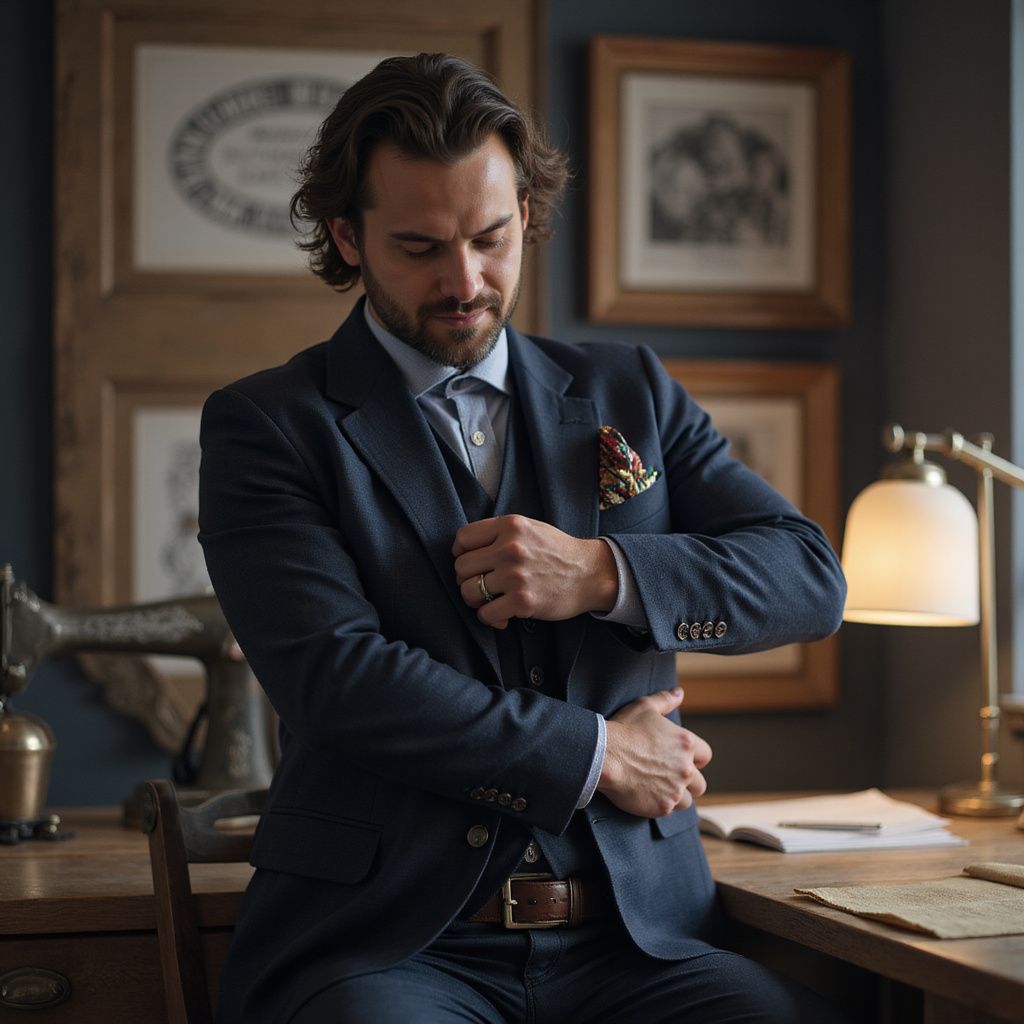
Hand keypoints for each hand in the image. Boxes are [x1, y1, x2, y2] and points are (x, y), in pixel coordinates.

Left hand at [452, 515, 617, 628]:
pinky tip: (501, 615)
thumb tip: (463, 549)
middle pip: (461, 567)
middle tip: (480, 584)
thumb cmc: (557, 552)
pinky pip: (486, 614)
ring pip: (468, 591)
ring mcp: (516, 575)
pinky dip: (489, 618)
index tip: (470, 562)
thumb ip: (499, 532)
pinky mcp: (523, 601)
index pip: (463, 537)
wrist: (590, 574)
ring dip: (475, 600)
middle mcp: (510, 548)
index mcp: (510, 525)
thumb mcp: (530, 528)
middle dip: (466, 578)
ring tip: (489, 600)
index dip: (460, 553)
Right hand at [597, 687, 710, 817]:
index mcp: (686, 744)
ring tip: (658, 789)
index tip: (680, 759)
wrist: (604, 755)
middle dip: (688, 782)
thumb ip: (665, 700)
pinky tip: (646, 795)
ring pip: (687, 800)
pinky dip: (660, 804)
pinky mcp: (663, 806)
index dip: (694, 758)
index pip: (705, 756)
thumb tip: (679, 693)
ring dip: (676, 796)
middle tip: (669, 777)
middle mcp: (686, 768)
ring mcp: (675, 789)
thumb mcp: (644, 707)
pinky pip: (668, 809)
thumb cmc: (623, 729)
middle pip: (700, 784)